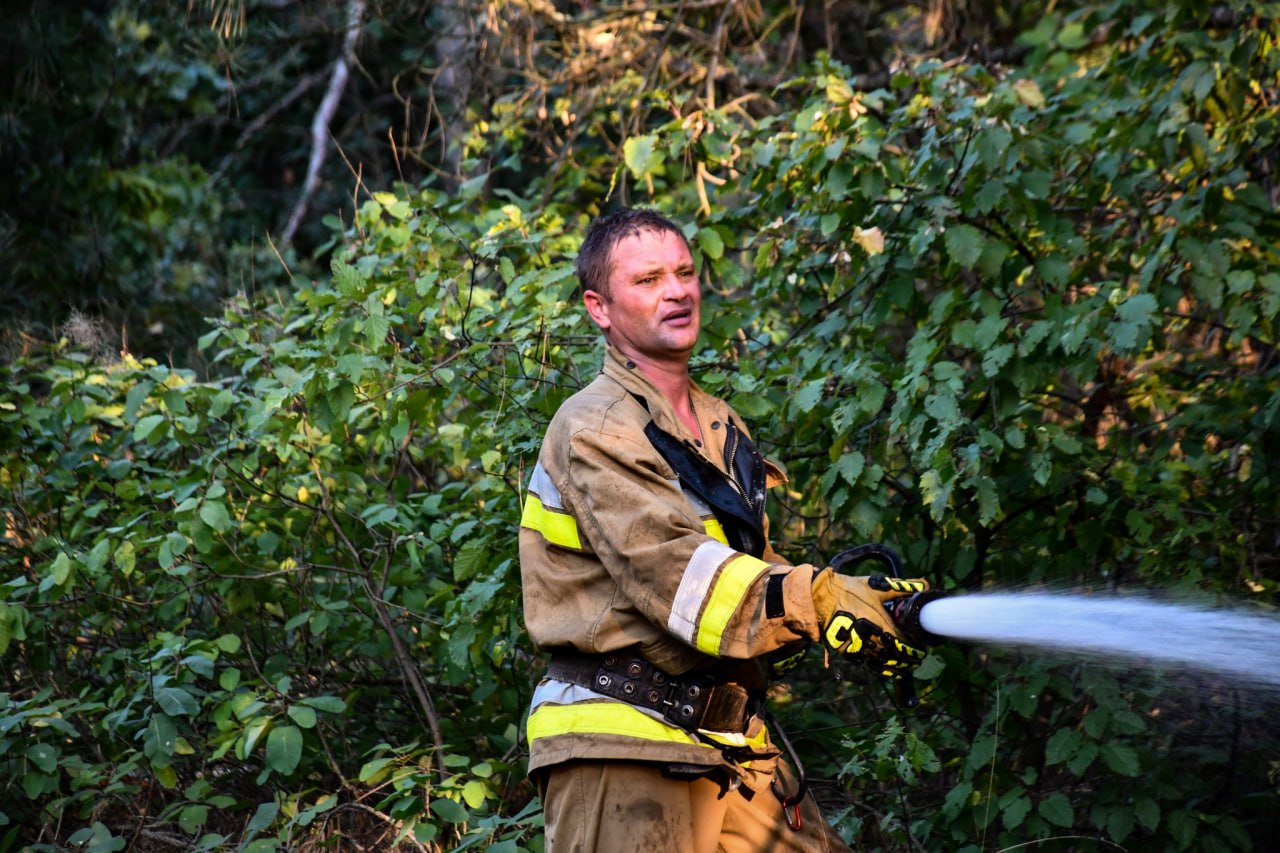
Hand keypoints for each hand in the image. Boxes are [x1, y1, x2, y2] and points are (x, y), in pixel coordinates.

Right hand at [811, 571, 928, 677]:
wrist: (819, 598)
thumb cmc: (849, 589)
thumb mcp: (877, 586)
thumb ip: (902, 587)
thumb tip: (924, 584)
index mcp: (877, 621)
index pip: (901, 641)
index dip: (914, 648)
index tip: (923, 648)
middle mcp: (868, 637)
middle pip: (894, 655)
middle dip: (908, 658)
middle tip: (918, 658)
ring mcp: (856, 646)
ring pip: (882, 663)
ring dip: (897, 666)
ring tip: (907, 666)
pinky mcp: (847, 651)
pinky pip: (868, 664)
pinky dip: (881, 668)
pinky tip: (890, 669)